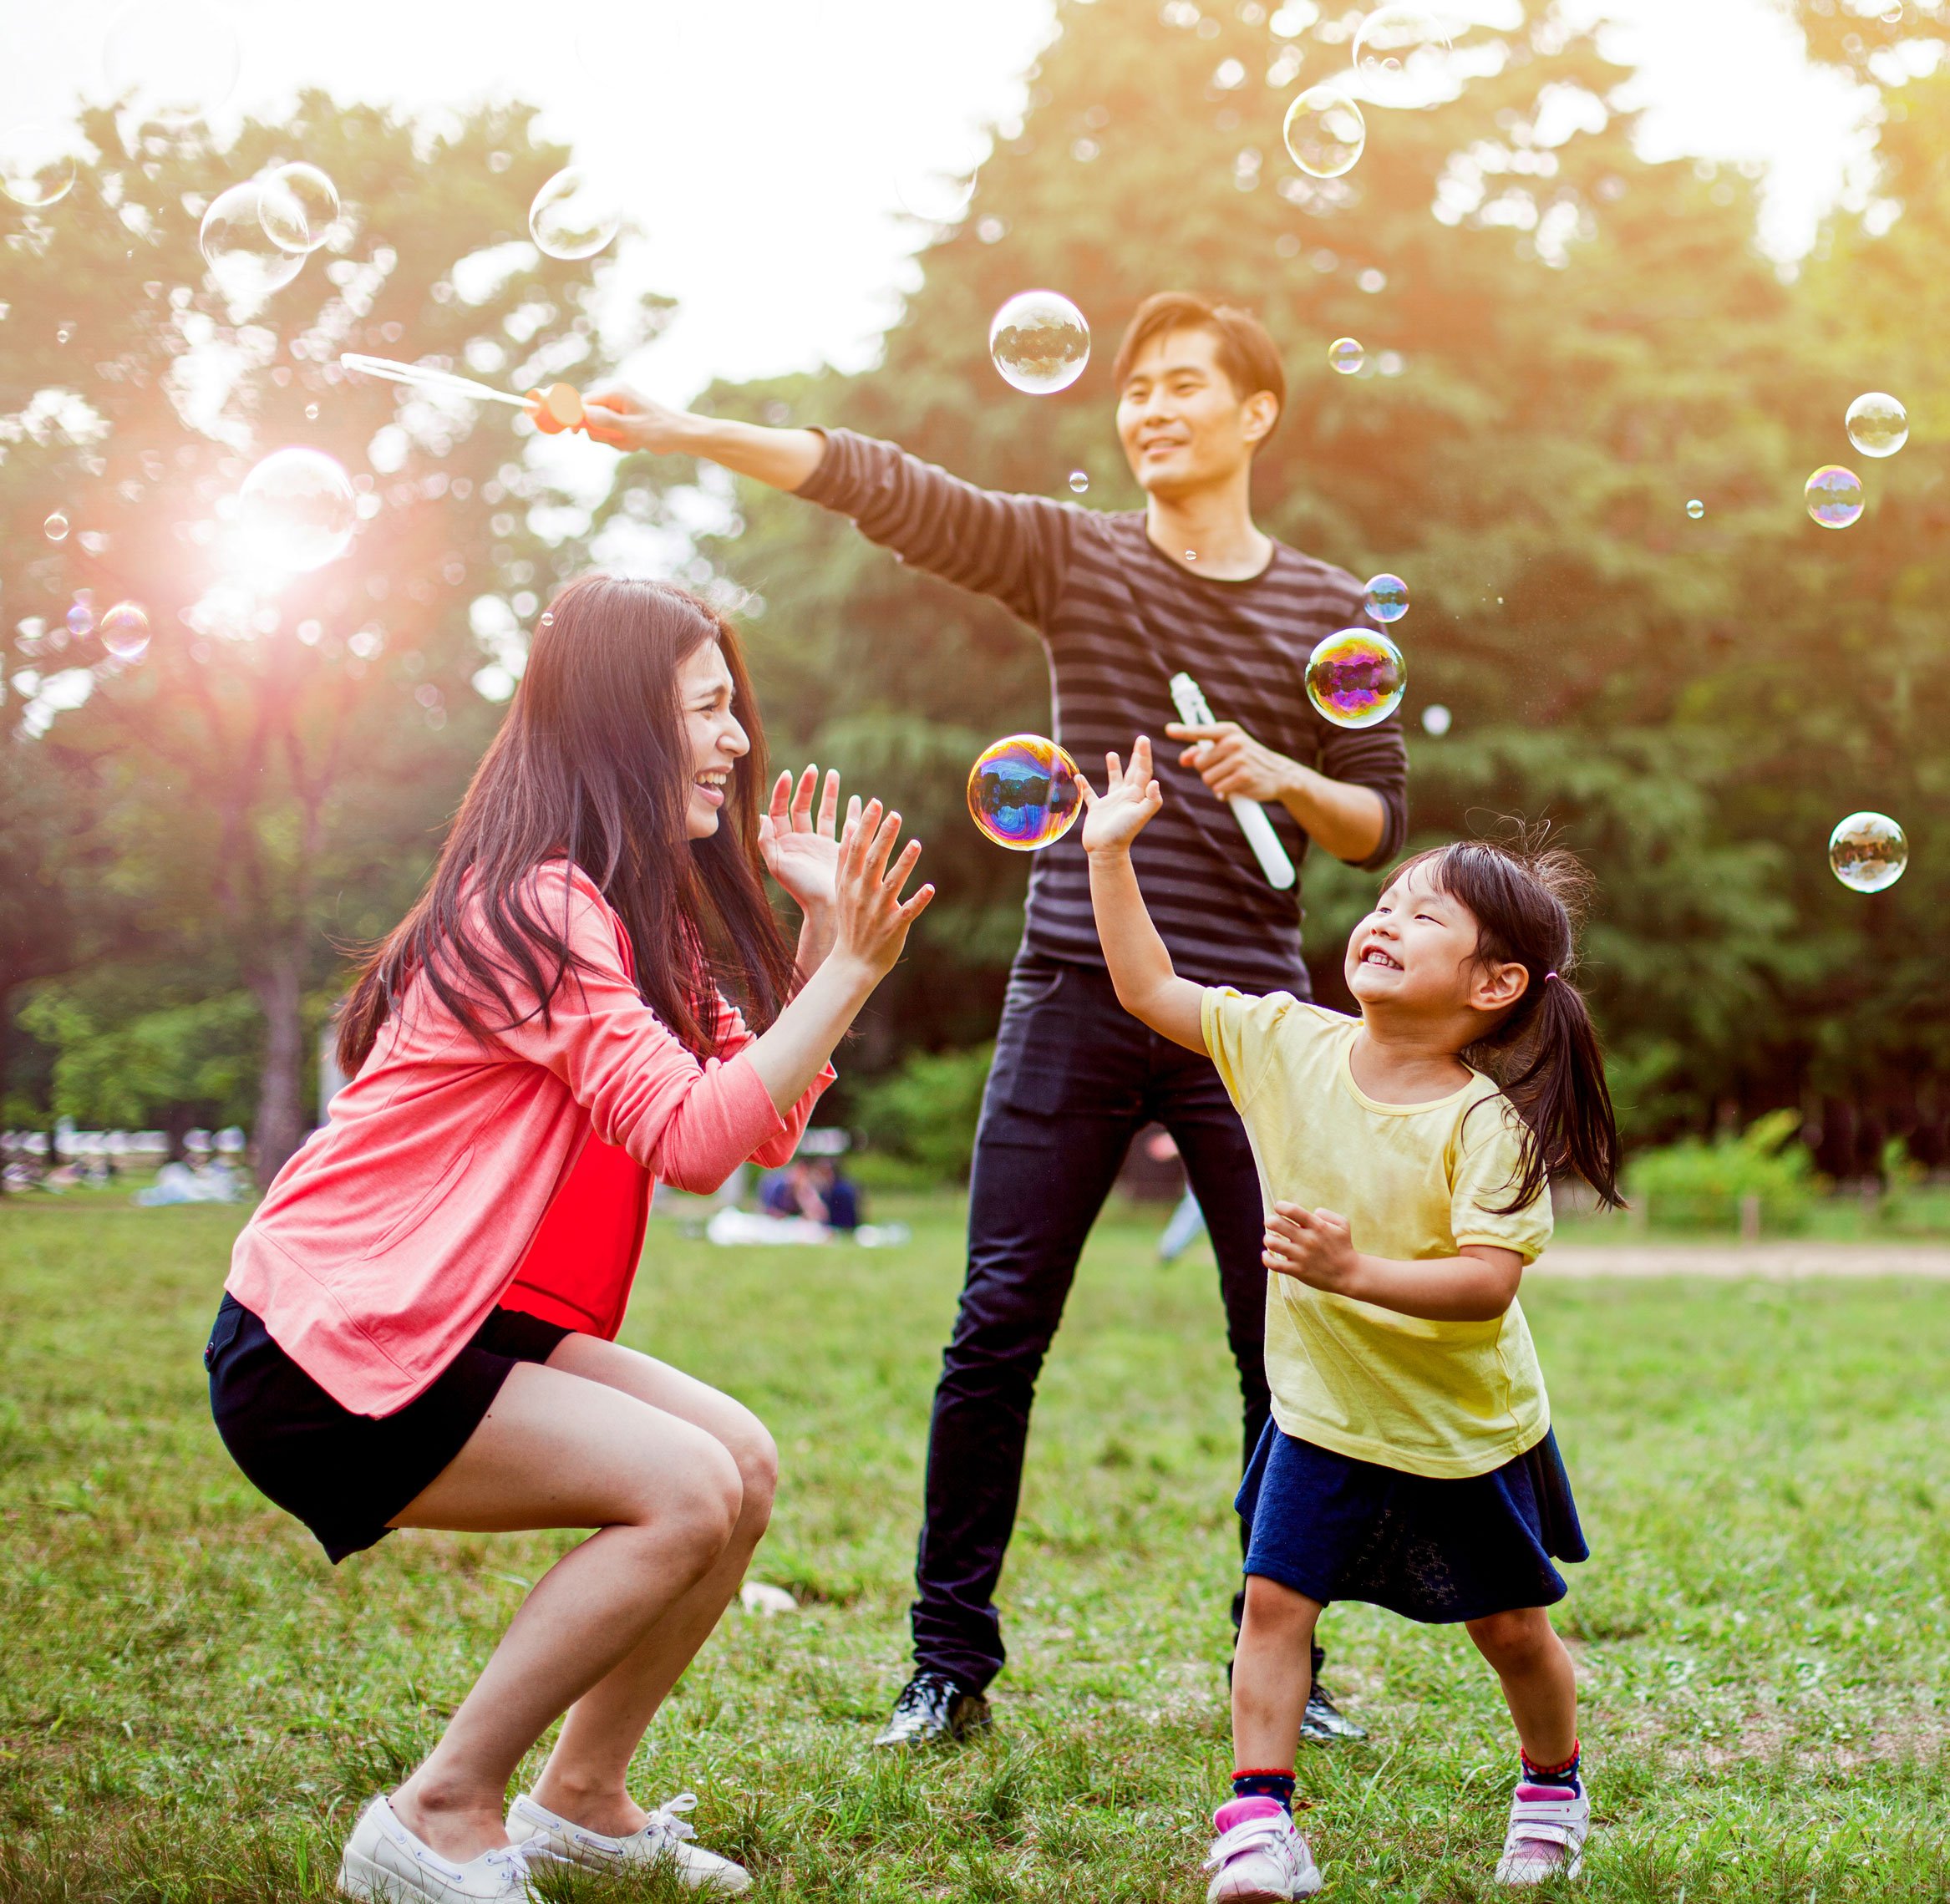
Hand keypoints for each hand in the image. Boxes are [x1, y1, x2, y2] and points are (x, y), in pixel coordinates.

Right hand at [576, 380, 695, 453]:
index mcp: (616, 392)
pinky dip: (621, 441)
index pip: (585, 402)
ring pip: (601, 427)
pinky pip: (612, 432)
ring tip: (632, 442)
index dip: (577, 417)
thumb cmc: (660, 430)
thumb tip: (584, 414)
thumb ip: (606, 421)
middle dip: (602, 434)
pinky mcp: (625, 417)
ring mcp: (620, 406)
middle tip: (621, 440)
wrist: (682, 434)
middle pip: (591, 416)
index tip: (575, 433)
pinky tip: (635, 442)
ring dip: (613, 440)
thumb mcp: (631, 429)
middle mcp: (616, 396)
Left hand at [758, 766, 857, 916]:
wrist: (826, 908)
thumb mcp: (778, 866)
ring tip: (833, 774)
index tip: (790, 775)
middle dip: (807, 787)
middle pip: (801, 806)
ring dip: (828, 793)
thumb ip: (767, 841)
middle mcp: (800, 840)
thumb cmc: (801, 889)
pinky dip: (850, 811)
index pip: (779, 810)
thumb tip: (762, 816)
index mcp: (783, 842)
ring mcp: (819, 844)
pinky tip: (855, 798)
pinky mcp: (837, 849)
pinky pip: (843, 824)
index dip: (783, 792)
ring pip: (823, 812)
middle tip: (814, 769)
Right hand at [830, 800, 933, 981]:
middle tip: (895, 814)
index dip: (866, 826)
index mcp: (849, 883)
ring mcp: (878, 912)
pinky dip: (918, 900)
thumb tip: (851, 825)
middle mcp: (862, 895)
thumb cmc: (850, 922)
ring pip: (892, 884)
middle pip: (873, 861)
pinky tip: (930, 887)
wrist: (852, 963)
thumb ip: (846, 858)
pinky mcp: (893, 927)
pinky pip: (907, 912)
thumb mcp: (842, 889)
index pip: (856, 849)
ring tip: (916, 844)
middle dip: (883, 837)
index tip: (875, 804)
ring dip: (904, 864)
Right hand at [1074, 735, 1163, 854]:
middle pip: (1133, 772)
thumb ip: (1150, 801)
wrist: (1106, 851)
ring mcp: (1112, 803)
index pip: (1143, 772)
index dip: (1144, 756)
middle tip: (1140, 739)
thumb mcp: (1139, 816)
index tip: (1143, 740)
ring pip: (1114, 781)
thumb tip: (1156, 783)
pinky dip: (1085, 786)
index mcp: (1136, 796)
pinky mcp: (1098, 810)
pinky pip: (1091, 794)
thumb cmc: (1122, 834)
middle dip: (1137, 756)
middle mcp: (1126, 797)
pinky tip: (1079, 777)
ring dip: (1114, 767)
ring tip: (1112, 753)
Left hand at [1165, 720, 1296, 803]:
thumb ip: (1202, 752)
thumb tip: (1183, 758)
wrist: (1278, 774)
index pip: (1200, 731)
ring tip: (1230, 779)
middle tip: (1223, 770)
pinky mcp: (1244, 776)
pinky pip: (1218, 789)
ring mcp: (1239, 758)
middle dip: (1206, 771)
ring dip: (1214, 784)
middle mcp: (1233, 742)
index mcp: (1228, 731)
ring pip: (1207, 778)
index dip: (1183, 732)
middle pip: (1199, 763)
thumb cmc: (1246, 760)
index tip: (1168, 730)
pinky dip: (1223, 792)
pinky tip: (1235, 788)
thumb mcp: (1226, 750)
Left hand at [1262, 1202, 1360, 1293]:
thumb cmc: (1344, 1247)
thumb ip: (1327, 1214)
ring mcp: (1301, 1256)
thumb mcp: (1343, 1225)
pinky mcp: (1297, 1271)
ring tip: (1272, 1239)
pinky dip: (1266, 1258)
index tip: (1279, 1208)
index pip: (1292, 1210)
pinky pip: (1274, 1264)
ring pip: (1272, 1243)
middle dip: (1270, 1221)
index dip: (1280, 1206)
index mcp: (1317, 1226)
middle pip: (1276, 1224)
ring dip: (1268, 1238)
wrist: (1349, 1274)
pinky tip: (1267, 1254)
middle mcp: (1307, 1240)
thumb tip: (1312, 1211)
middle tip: (1272, 1223)